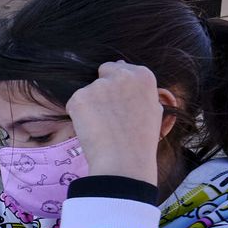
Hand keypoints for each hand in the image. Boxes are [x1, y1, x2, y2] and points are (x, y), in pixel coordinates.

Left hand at [65, 61, 170, 185]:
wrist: (124, 161)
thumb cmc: (141, 140)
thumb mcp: (153, 109)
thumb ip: (139, 89)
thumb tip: (122, 65)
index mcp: (143, 76)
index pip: (122, 68)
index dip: (119, 88)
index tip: (120, 105)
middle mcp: (122, 75)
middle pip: (103, 72)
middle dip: (103, 89)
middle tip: (108, 115)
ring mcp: (99, 85)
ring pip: (89, 91)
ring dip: (91, 105)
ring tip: (103, 128)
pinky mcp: (80, 97)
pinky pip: (75, 104)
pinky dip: (79, 116)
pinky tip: (92, 131)